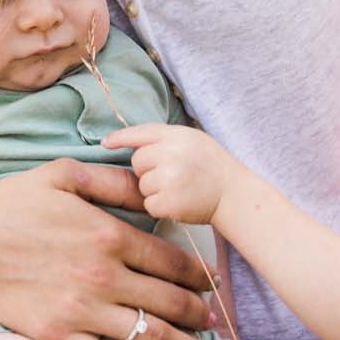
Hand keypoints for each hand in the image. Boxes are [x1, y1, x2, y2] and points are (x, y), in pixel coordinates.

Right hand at [0, 158, 216, 339]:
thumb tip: (153, 184)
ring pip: (152, 338)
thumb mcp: (63, 175)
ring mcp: (82, 311)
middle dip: (202, 315)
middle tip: (217, 322)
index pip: (172, 260)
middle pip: (171, 302)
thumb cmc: (8, 203)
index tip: (212, 283)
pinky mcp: (59, 339)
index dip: (198, 275)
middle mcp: (103, 276)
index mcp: (108, 234)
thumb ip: (113, 182)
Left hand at [105, 123, 245, 225]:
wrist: (234, 194)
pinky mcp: (168, 202)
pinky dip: (160, 206)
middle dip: (148, 170)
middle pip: (137, 161)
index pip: (141, 133)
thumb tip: (130, 141)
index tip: (105, 143)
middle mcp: (171, 153)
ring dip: (154, 190)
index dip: (121, 138)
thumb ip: (165, 138)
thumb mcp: (193, 140)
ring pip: (142, 185)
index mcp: (177, 135)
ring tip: (179, 188)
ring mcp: (169, 178)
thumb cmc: (212, 166)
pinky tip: (178, 202)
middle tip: (173, 175)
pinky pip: (149, 204)